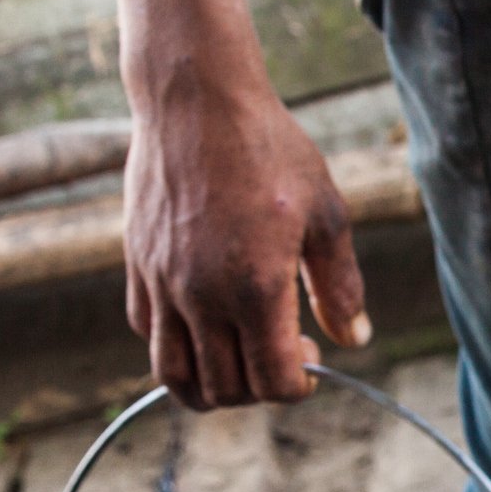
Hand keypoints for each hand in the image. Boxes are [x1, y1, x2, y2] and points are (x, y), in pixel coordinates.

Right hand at [122, 88, 368, 409]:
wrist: (197, 101)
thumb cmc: (269, 149)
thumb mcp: (326, 214)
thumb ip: (340, 285)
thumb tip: (354, 339)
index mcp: (256, 287)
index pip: (274, 383)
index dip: (300, 386)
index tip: (311, 358)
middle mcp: (201, 295)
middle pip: (226, 390)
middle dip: (260, 389)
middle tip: (281, 352)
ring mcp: (162, 283)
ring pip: (174, 377)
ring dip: (212, 385)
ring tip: (239, 357)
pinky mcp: (136, 266)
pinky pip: (148, 333)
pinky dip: (176, 346)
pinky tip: (206, 318)